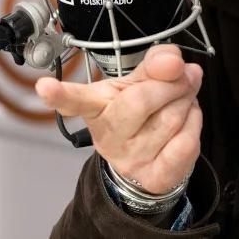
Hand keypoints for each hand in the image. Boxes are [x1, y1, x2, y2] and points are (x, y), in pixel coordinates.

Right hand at [35, 44, 202, 193]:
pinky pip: (186, 143)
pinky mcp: (155, 176)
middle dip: (171, 84)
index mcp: (97, 105)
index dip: (59, 94)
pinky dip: (195, 123)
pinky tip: (187, 120)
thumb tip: (173, 61)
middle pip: (140, 100)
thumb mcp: (141, 80)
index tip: (44, 87)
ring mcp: (130, 159)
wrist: (148, 160)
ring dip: (187, 100)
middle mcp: (108, 134)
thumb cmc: (140, 113)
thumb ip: (157, 61)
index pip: (74, 100)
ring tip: (182, 98)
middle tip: (180, 77)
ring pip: (171, 118)